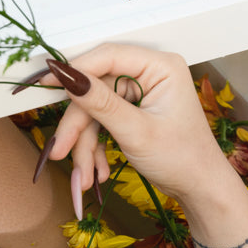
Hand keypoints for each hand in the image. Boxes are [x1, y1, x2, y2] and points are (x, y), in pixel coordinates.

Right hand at [40, 44, 230, 216]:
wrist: (200, 190)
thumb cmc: (182, 159)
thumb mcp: (136, 131)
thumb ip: (100, 103)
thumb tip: (67, 76)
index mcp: (160, 67)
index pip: (107, 57)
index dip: (74, 70)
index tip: (46, 83)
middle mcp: (150, 73)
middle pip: (95, 89)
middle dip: (79, 126)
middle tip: (61, 150)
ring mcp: (140, 92)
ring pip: (95, 109)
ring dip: (85, 144)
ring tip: (84, 176)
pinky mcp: (132, 109)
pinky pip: (102, 120)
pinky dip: (95, 146)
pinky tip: (97, 171)